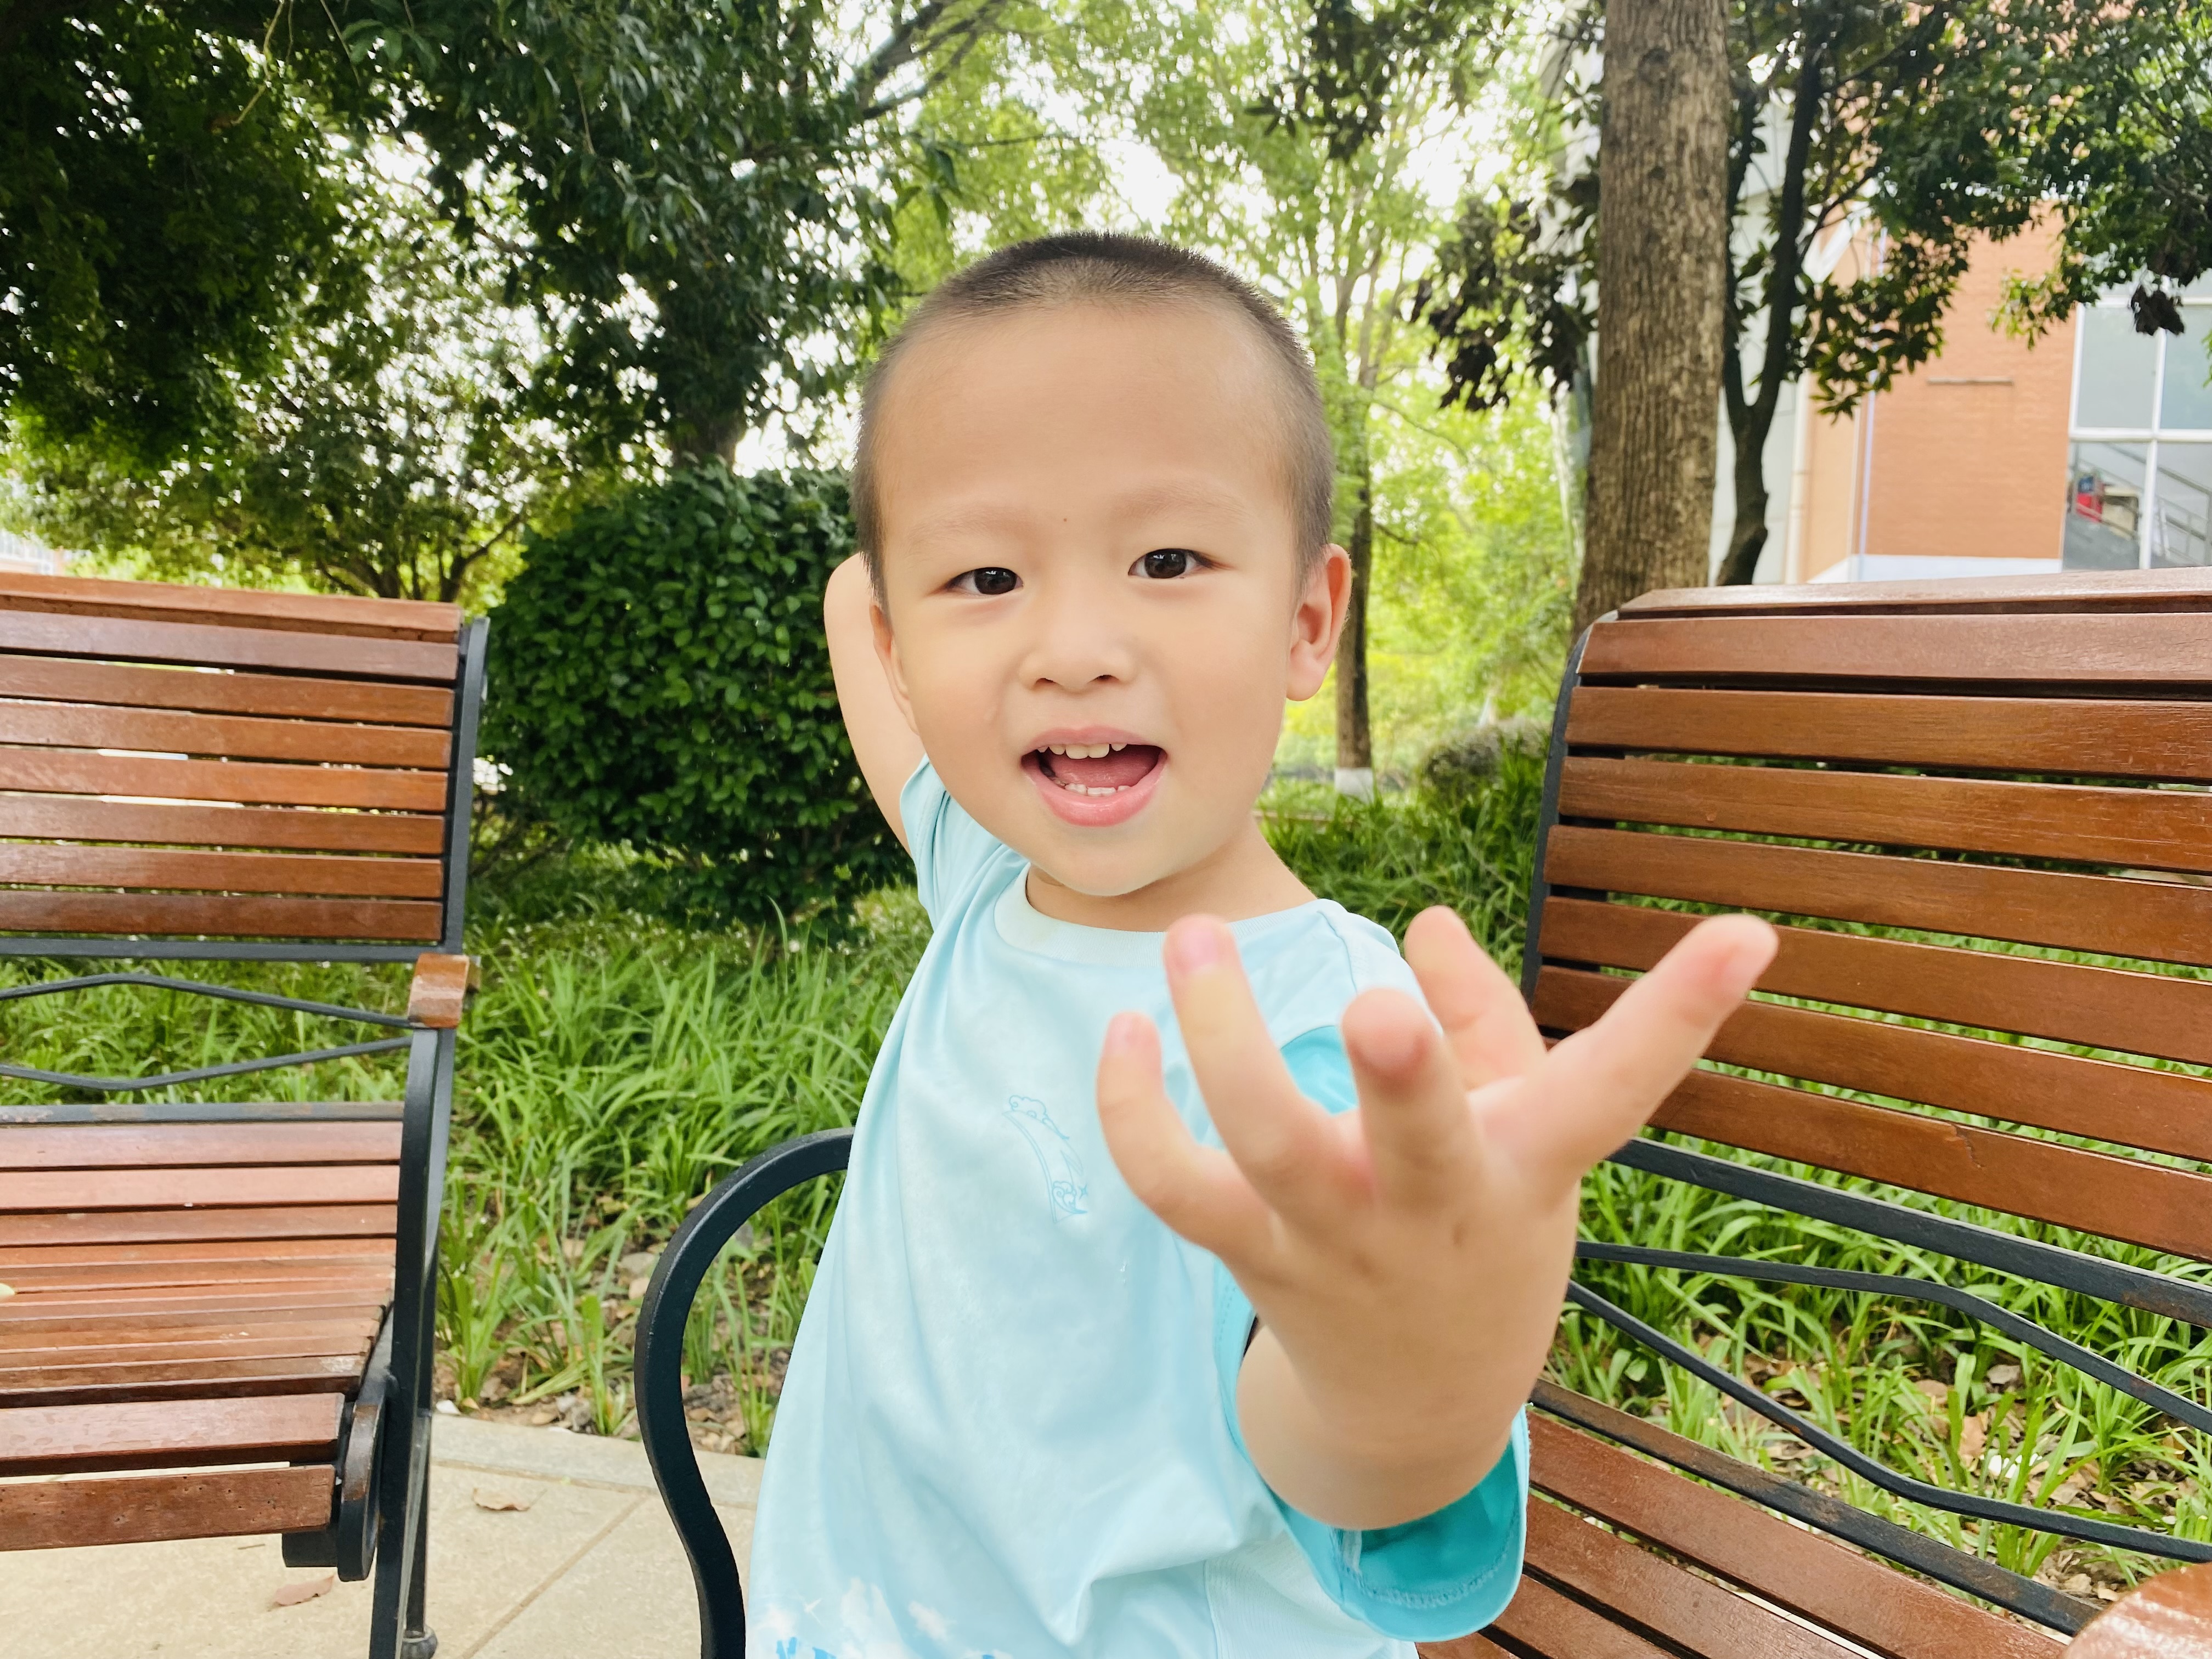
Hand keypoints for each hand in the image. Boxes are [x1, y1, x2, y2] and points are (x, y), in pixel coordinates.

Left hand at [1095, 904, 1775, 1528]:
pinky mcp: (1254, 1255)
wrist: (1420, 1405)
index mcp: (1526, 1163)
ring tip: (1193, 937)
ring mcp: (1338, 1238)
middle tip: (1376, 1008)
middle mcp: (1437, 1203)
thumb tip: (1427, 918)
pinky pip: (1174, 1189)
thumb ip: (1482, 1018)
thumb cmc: (1480, 1229)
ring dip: (1220, 1040)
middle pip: (1421, 1140)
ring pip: (1267, 1144)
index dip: (1684, 1012)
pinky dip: (1133, 1115)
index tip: (1748, 932)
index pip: (1619, 1088)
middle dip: (1408, 1081)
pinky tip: (1123, 1031)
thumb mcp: (1517, 1136)